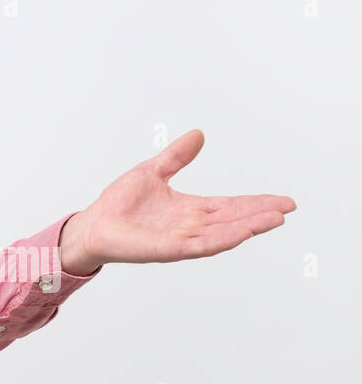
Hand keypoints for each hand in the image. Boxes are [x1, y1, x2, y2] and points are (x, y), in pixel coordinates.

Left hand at [58, 129, 295, 272]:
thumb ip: (177, 156)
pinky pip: (201, 245)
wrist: (94, 224)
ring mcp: (183, 239)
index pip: (231, 205)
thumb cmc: (120, 202)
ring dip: (249, 226)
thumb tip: (199, 134)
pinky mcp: (170, 249)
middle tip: (289, 207)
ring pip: (224, 233)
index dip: (256, 202)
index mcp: (191, 209)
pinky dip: (222, 239)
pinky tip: (241, 233)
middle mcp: (192, 226)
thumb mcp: (153, 171)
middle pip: (234, 219)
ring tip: (275, 218)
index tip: (282, 200)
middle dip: (261, 214)